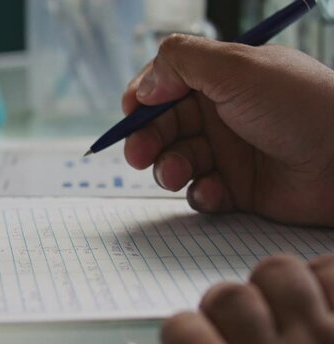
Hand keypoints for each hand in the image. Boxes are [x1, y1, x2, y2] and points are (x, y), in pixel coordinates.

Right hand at [122, 35, 333, 226]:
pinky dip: (200, 193)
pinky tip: (213, 192)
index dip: (143, 99)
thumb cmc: (300, 106)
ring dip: (169, 168)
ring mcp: (229, 152)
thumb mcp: (236, 68)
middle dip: (146, 140)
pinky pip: (202, 191)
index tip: (130, 112)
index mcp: (220, 79)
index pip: (166, 85)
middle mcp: (221, 114)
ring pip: (177, 160)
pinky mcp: (238, 188)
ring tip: (177, 174)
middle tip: (138, 155)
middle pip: (163, 126)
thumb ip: (181, 63)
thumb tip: (143, 86)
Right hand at [161, 255, 333, 343]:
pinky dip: (325, 281)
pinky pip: (330, 269)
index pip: (183, 332)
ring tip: (291, 317)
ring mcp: (327, 338)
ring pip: (278, 271)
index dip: (185, 337)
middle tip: (249, 338)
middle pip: (229, 296)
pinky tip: (325, 309)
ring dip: (278, 290)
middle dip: (231, 311)